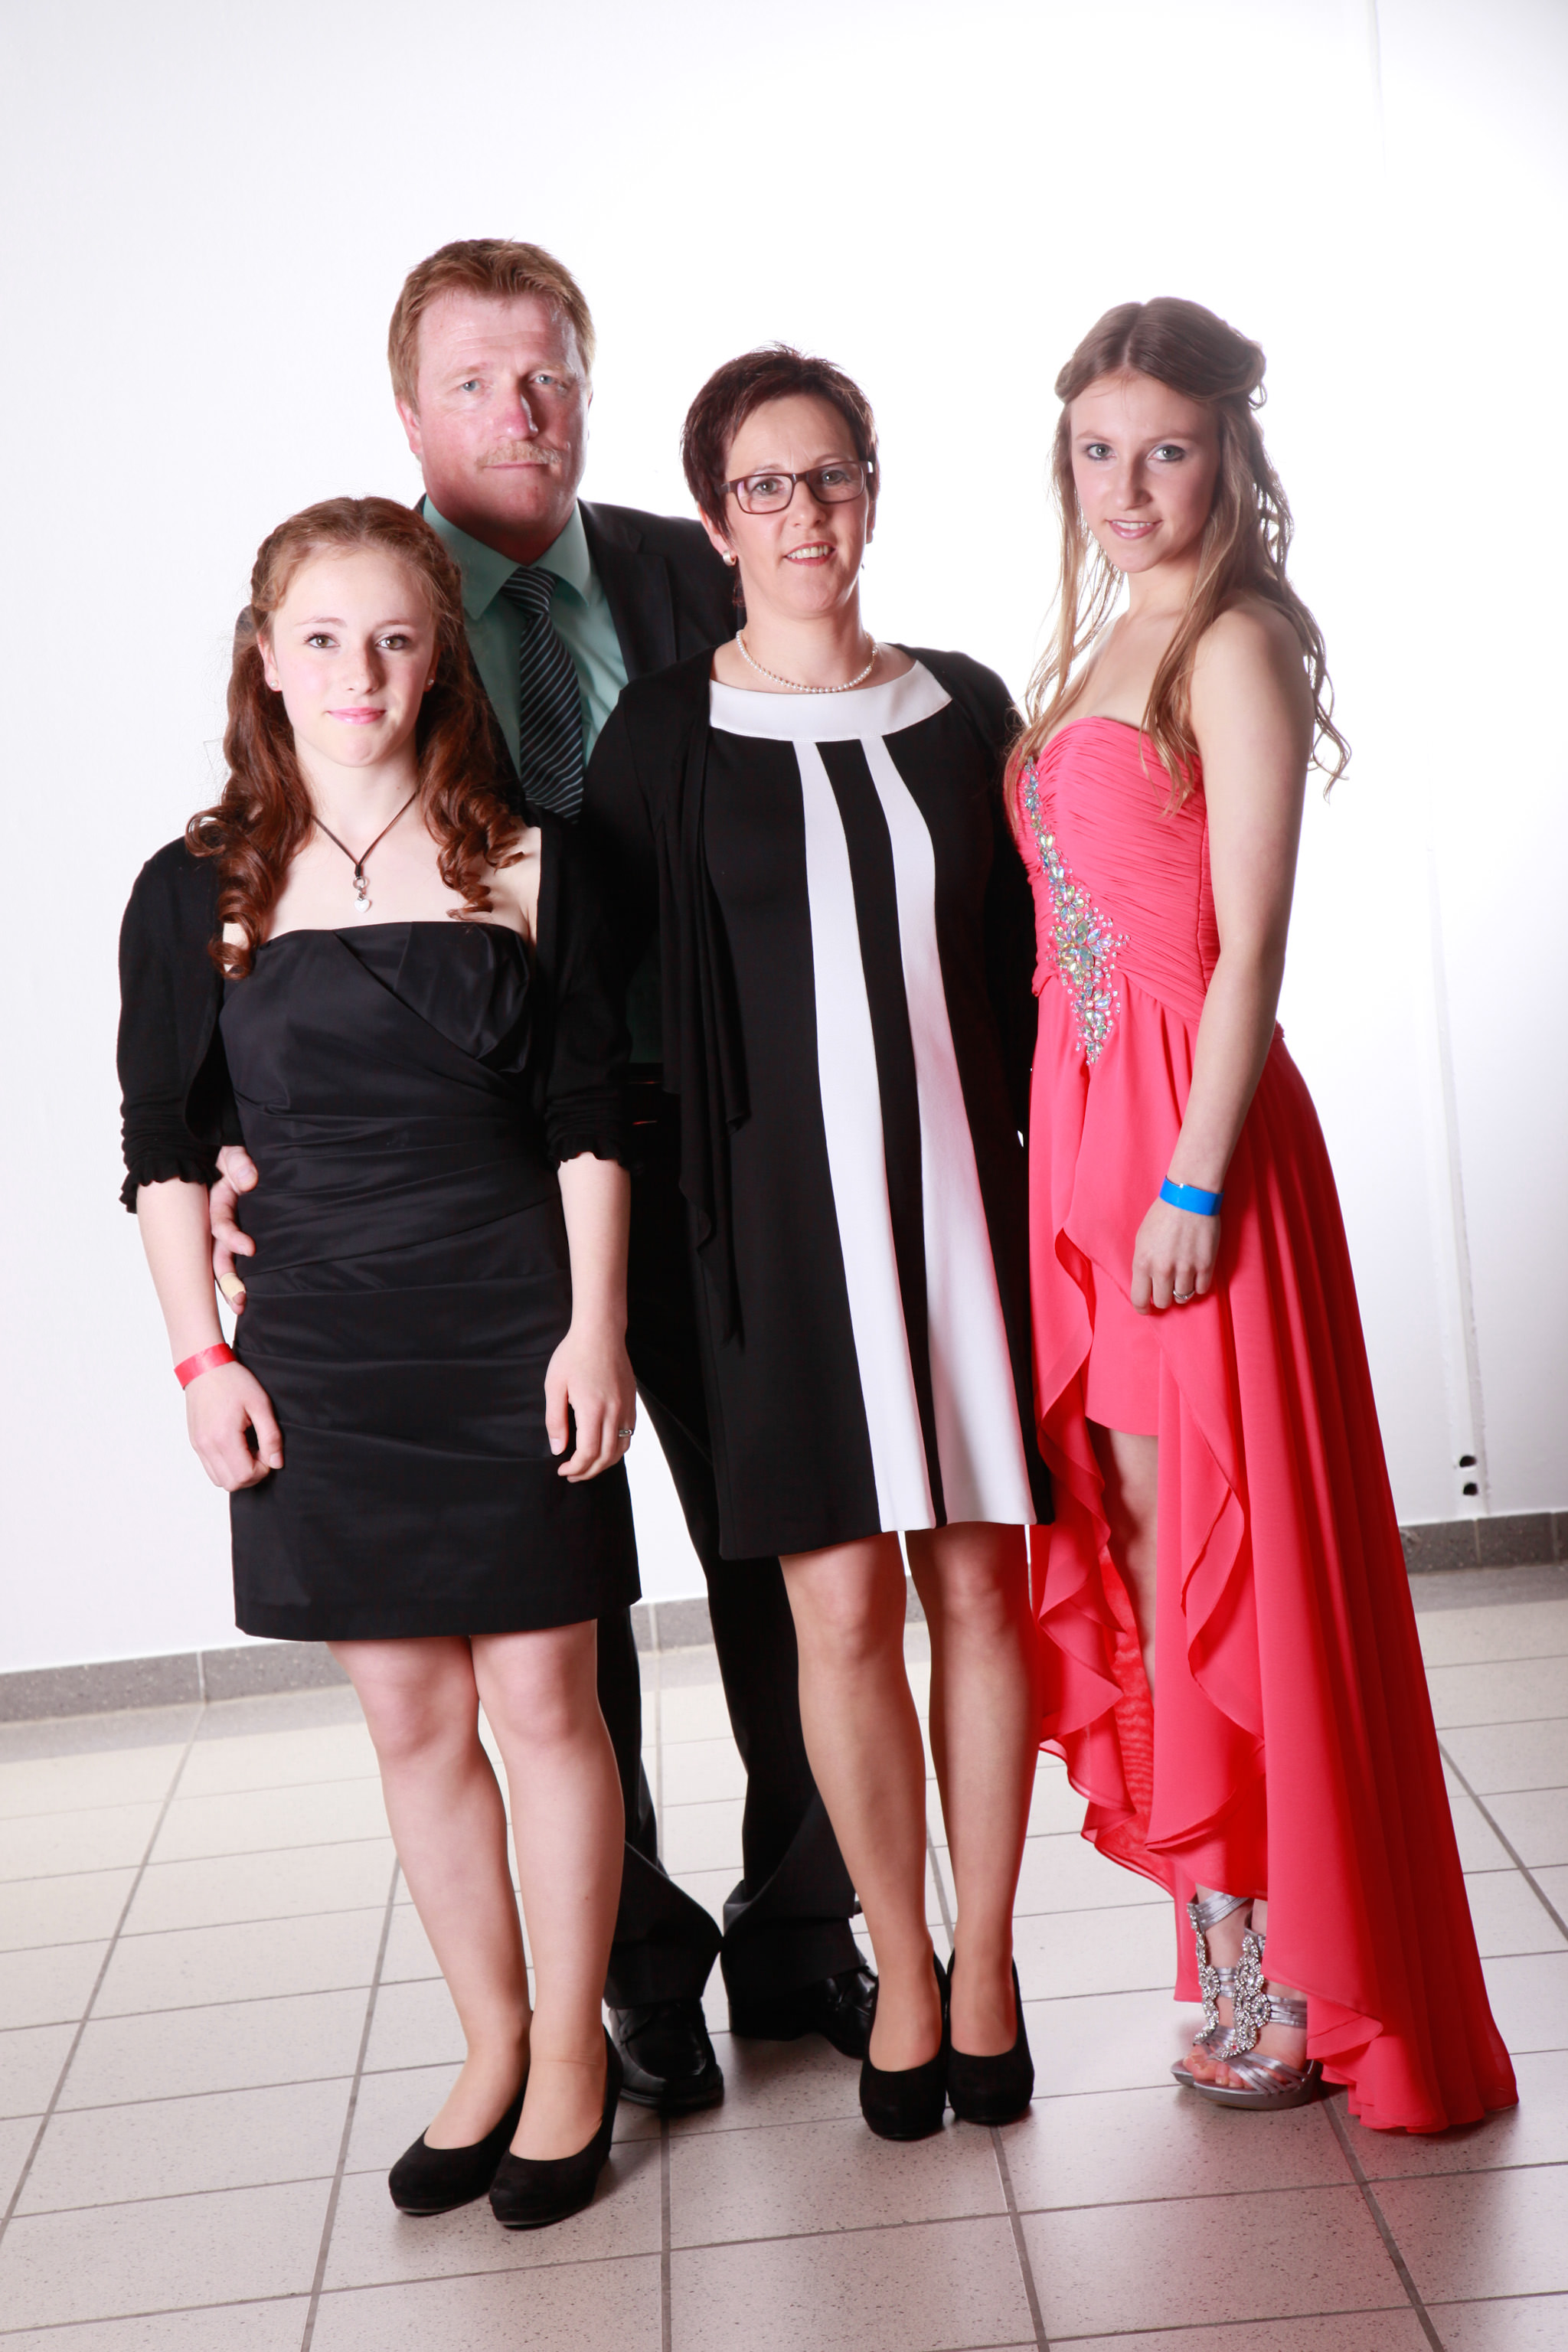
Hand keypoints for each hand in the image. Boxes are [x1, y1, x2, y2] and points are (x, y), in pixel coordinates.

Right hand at [186, 1360, 282, 1489]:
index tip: (267, 1450)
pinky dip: (226, 1467)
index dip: (263, 1469)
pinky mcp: (195, 1443)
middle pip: (232, 1484)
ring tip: (248, 1448)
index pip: (245, 1476)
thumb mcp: (260, 1404)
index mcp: (223, 1437)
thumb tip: (277, 1463)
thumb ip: (271, 1436)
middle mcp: (207, 1446)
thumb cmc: (234, 1381)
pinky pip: (210, 1469)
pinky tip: (236, 1447)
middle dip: (252, 1474)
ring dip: (238, 1473)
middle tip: (260, 1451)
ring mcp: (198, 1446)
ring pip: (219, 1481)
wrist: (204, 1367)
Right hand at [212, 1145, 258, 1309]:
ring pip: (224, 1263)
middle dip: (228, 1280)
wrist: (230, 1153)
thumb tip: (249, 1181)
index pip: (220, 1225)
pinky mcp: (242, 1234)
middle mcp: (219, 1222)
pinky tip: (248, 1296)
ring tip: (240, 1306)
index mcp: (216, 1204)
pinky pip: (236, 1259)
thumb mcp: (234, 1154)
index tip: (250, 1249)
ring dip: (231, 1285)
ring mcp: (230, 1231)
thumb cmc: (234, 1155)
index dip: (232, 1237)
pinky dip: (241, 1277)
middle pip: (217, 1255)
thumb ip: (240, 1164)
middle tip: (240, 1302)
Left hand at [544, 1320, 635, 1480]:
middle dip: (588, 1472)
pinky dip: (617, 1449)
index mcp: (593, 1409)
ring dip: (604, 1464)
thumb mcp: (554, 1386)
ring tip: (587, 1466)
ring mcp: (626, 1408)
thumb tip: (558, 1449)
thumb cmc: (574, 1355)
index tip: (563, 1469)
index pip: (588, 1453)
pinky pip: (629, 1435)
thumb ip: (555, 1420)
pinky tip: (603, 1448)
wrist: (601, 1332)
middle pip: (606, 1457)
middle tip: (572, 1474)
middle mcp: (614, 1412)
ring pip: (621, 1449)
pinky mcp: (632, 1402)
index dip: (575, 1468)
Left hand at [1130, 1196, 1220, 1313]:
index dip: (1144, 1308)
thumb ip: (1143, 1263)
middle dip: (1164, 1298)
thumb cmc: (1163, 1215)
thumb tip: (1146, 1284)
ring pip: (1183, 1297)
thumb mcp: (1142, 1239)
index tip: (1148, 1308)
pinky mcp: (1206, 1265)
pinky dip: (1198, 1285)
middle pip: (1164, 1302)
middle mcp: (1163, 1269)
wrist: (1190, 1198)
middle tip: (1167, 1289)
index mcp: (1143, 1262)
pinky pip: (1202, 1289)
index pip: (1140, 1300)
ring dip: (1182, 1290)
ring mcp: (1186, 1269)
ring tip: (1183, 1277)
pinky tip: (1196, 1274)